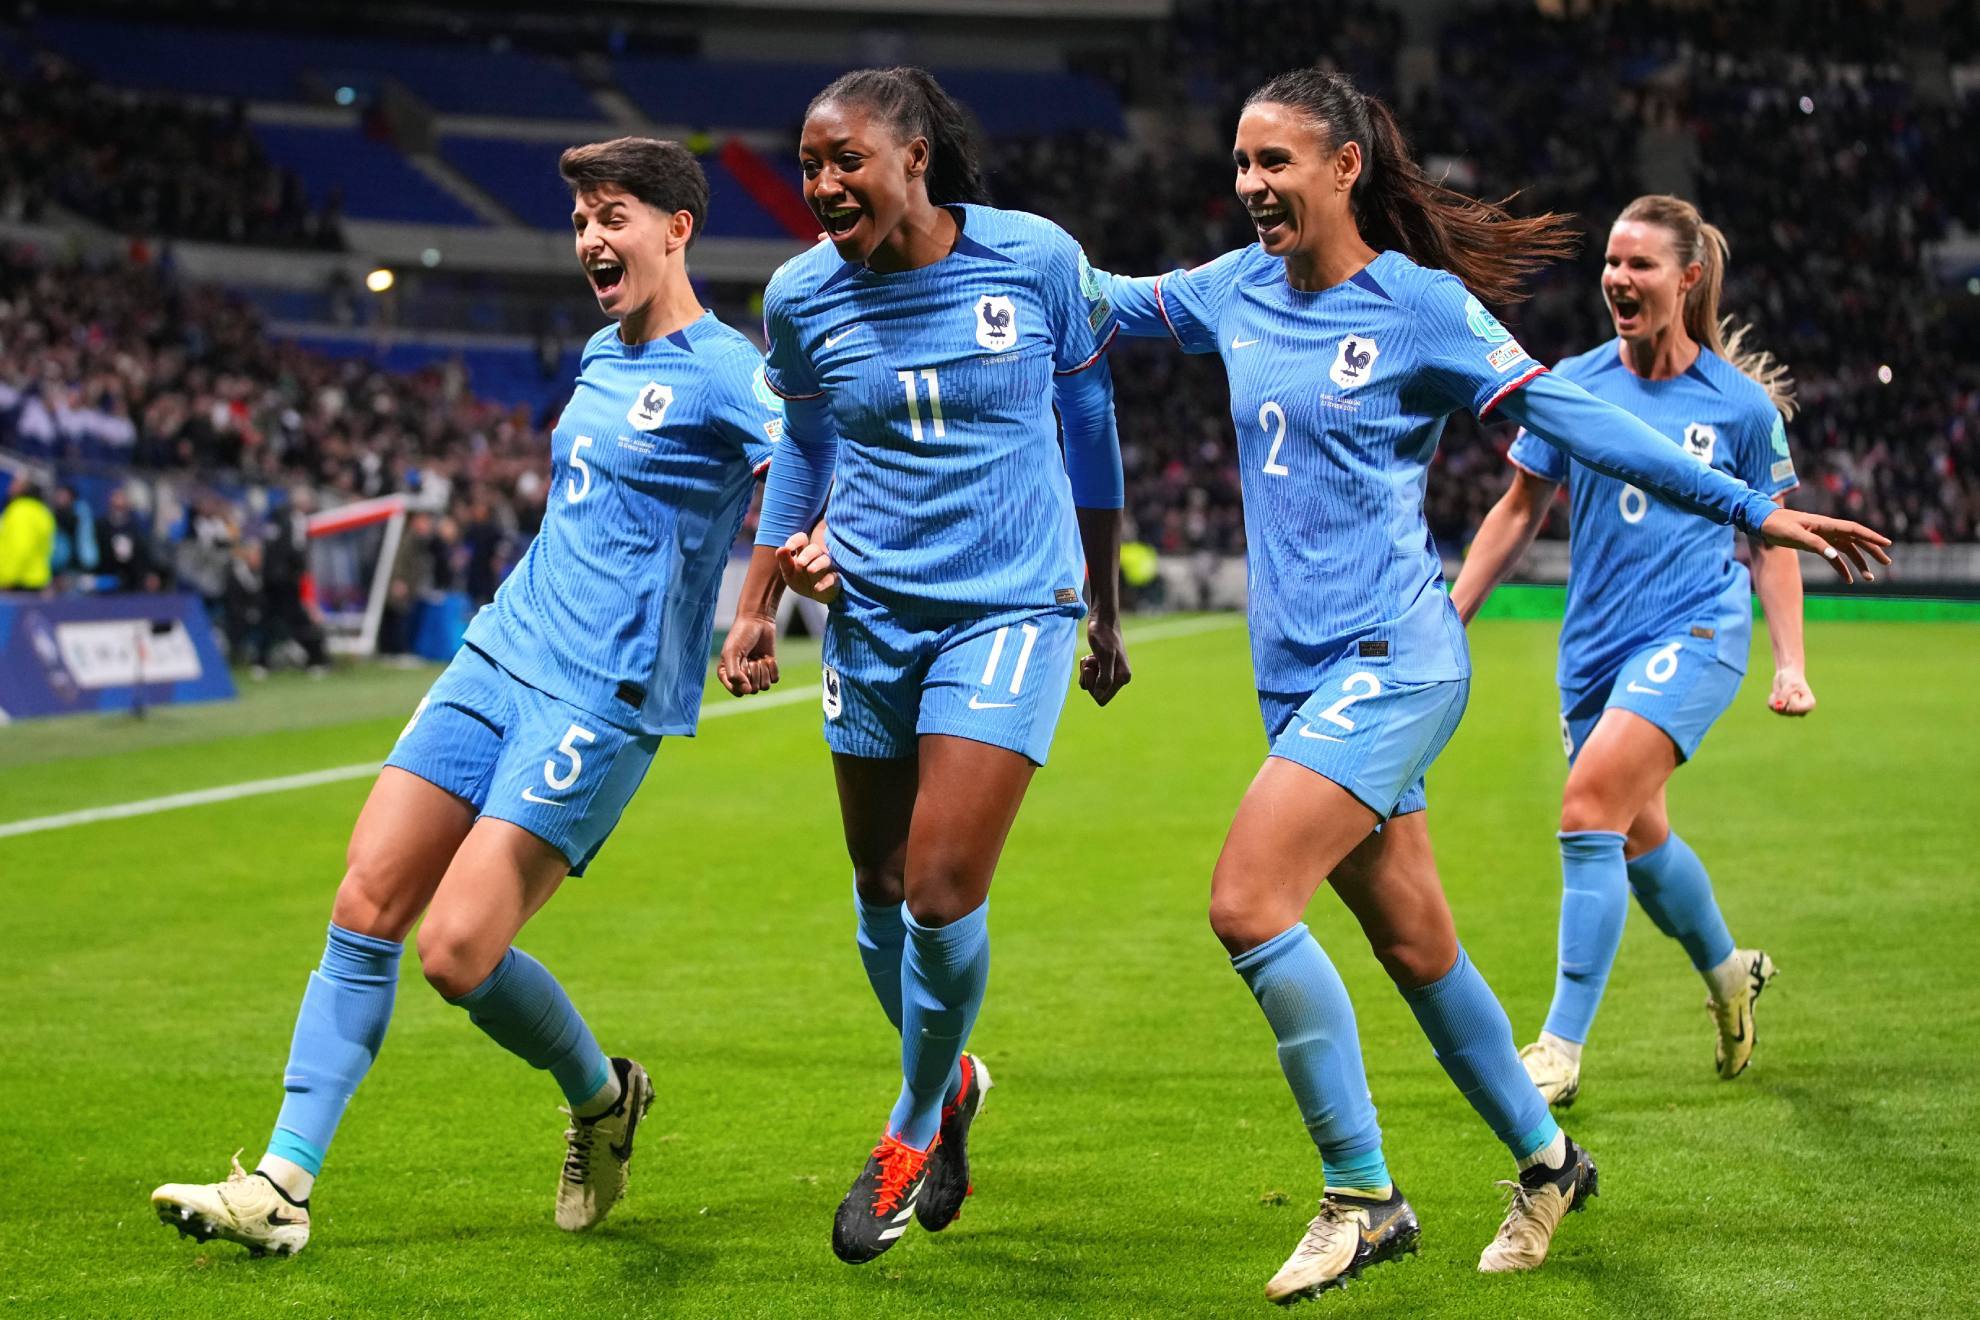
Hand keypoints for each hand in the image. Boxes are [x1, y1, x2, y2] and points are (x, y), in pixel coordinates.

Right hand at [717, 611, 779, 695]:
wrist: (757, 621)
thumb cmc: (740, 635)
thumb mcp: (732, 653)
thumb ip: (734, 675)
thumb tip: (746, 692)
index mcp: (727, 676)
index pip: (738, 692)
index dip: (743, 680)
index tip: (742, 665)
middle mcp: (741, 678)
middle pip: (753, 690)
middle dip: (754, 673)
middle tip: (751, 658)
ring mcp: (756, 675)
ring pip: (764, 687)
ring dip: (764, 670)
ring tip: (758, 657)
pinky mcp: (769, 670)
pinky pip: (774, 680)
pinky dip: (773, 668)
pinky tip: (767, 656)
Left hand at [774, 530, 839, 603]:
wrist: (814, 596)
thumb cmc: (801, 580)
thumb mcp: (789, 572)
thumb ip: (784, 560)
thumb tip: (781, 548)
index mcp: (804, 551)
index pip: (802, 539)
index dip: (795, 540)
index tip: (788, 548)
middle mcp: (817, 556)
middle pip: (815, 548)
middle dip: (807, 554)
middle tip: (800, 563)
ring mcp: (827, 566)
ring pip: (825, 560)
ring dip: (818, 564)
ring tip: (810, 570)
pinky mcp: (834, 578)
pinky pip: (832, 577)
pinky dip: (825, 582)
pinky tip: (817, 587)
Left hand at [1079, 615, 1130, 706]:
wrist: (1102, 620)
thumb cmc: (1104, 635)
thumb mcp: (1104, 657)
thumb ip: (1105, 678)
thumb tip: (1099, 696)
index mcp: (1123, 677)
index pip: (1102, 698)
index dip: (1092, 688)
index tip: (1091, 671)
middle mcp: (1119, 677)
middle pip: (1096, 692)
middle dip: (1089, 678)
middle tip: (1091, 661)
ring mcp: (1111, 672)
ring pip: (1091, 684)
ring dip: (1086, 671)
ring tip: (1091, 656)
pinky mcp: (1103, 667)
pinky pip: (1089, 676)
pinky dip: (1086, 667)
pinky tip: (1091, 655)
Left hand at [1757, 509, 1891, 583]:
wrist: (1762, 522)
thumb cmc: (1776, 526)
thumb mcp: (1794, 535)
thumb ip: (1814, 544)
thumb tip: (1833, 555)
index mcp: (1825, 524)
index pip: (1854, 529)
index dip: (1871, 536)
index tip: (1887, 544)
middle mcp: (1828, 529)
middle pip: (1856, 540)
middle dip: (1872, 551)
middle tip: (1886, 563)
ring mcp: (1822, 536)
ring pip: (1847, 549)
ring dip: (1859, 562)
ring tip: (1870, 577)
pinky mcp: (1815, 543)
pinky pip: (1834, 556)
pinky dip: (1842, 567)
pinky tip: (1848, 580)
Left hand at [1769, 665, 1815, 715]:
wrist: (1787, 675)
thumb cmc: (1792, 679)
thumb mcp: (1790, 685)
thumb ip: (1785, 697)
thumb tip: (1778, 707)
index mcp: (1809, 705)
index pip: (1795, 708)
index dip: (1791, 698)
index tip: (1795, 691)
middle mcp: (1801, 712)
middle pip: (1786, 709)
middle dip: (1784, 697)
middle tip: (1790, 690)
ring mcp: (1790, 713)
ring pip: (1778, 709)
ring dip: (1778, 697)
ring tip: (1784, 691)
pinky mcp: (1780, 711)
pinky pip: (1772, 706)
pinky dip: (1773, 697)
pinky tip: (1779, 693)